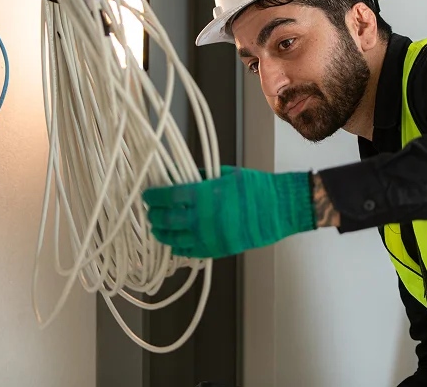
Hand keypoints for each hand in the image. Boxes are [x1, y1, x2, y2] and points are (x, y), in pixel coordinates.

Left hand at [143, 166, 314, 258]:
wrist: (278, 210)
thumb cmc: (254, 187)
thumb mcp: (224, 174)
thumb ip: (200, 177)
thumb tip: (180, 178)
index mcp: (204, 196)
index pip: (168, 197)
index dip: (154, 197)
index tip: (147, 195)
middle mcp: (203, 219)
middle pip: (167, 221)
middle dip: (154, 216)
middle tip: (150, 212)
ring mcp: (210, 237)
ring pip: (175, 240)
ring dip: (163, 234)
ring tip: (158, 228)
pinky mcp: (219, 250)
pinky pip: (191, 253)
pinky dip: (179, 248)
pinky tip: (175, 243)